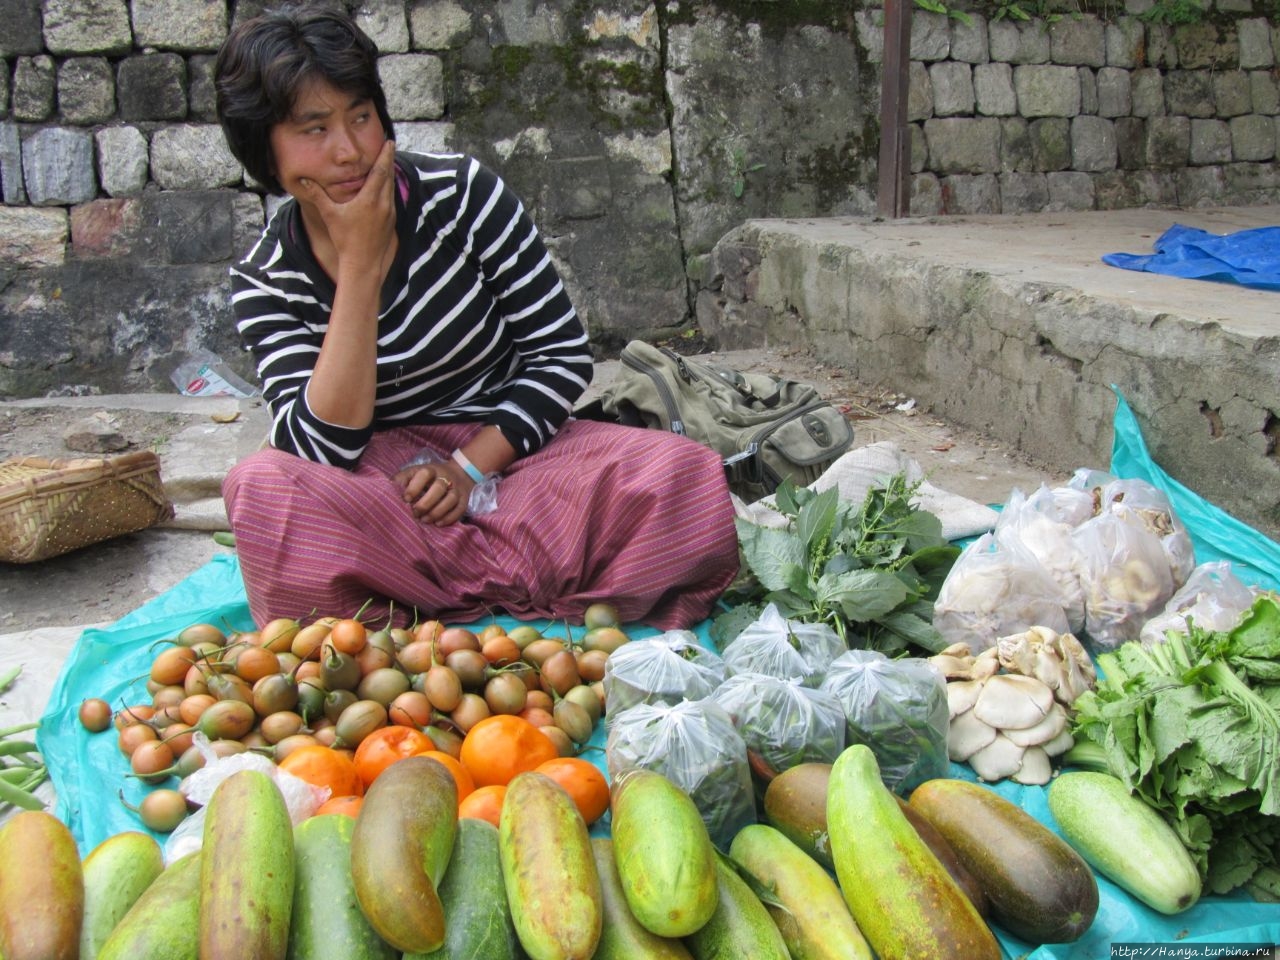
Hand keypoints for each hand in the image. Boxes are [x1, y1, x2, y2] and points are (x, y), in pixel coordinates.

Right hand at [295, 139, 397, 279]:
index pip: (380, 171)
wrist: (363, 263)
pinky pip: (392, 199)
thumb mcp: (330, 215)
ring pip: (391, 188)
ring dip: (390, 174)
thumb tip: (303, 180)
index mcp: (369, 199)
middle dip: (389, 160)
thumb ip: (317, 195)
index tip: (389, 142)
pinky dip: (389, 189)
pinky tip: (385, 188)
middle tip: (389, 147)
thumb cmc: (345, 239)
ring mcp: (389, 213)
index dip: (385, 155)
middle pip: (389, 176)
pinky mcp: (391, 222)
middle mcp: (383, 204)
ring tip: (388, 163)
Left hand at [392, 460, 471, 526]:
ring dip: (437, 512)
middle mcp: (446, 477)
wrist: (458, 474)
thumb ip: (401, 480)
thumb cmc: (427, 478)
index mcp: (430, 470)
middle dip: (426, 503)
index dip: (415, 487)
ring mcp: (457, 489)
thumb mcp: (414, 473)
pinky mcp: (464, 500)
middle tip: (415, 513)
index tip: (406, 499)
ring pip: (450, 500)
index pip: (424, 474)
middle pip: (439, 488)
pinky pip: (459, 510)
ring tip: (425, 520)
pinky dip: (449, 518)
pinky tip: (438, 523)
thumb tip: (384, 490)